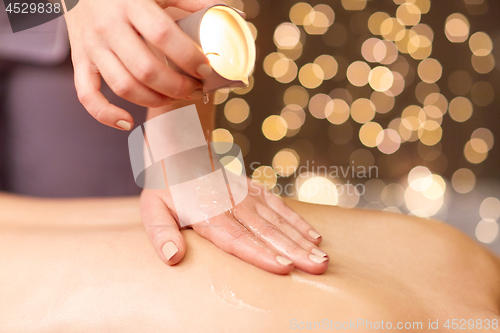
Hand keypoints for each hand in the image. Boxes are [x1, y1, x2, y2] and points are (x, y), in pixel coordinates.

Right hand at [64, 0, 220, 129]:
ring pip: (123, 86)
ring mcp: (92, 47)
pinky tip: (128, 122)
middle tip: (196, 90)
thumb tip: (228, 15)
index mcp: (131, 3)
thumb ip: (188, 0)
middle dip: (177, 87)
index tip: (206, 70)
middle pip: (146, 69)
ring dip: (154, 101)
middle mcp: (109, 27)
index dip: (188, 57)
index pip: (162, 36)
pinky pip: (87, 96)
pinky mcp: (80, 61)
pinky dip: (105, 115)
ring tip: (175, 99)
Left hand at [141, 179, 328, 274]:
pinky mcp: (255, 190)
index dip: (261, 254)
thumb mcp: (153, 209)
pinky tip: (315, 235)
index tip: (284, 267)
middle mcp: (233, 205)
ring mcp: (247, 196)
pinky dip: (298, 221)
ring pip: (279, 221)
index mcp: (208, 214)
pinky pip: (280, 206)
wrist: (181, 151)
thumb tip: (173, 258)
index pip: (237, 239)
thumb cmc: (166, 186)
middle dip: (294, 251)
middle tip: (319, 266)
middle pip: (267, 232)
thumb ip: (162, 234)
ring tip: (323, 257)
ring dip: (302, 240)